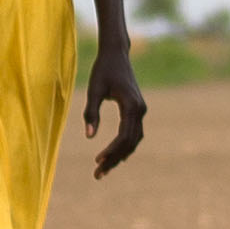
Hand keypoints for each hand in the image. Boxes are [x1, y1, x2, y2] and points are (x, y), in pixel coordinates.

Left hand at [82, 39, 148, 176]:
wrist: (116, 54)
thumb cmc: (102, 69)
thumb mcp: (93, 90)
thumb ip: (91, 113)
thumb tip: (89, 137)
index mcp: (131, 106)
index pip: (123, 136)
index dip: (111, 152)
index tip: (97, 162)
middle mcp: (140, 110)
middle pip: (130, 142)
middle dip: (114, 159)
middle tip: (98, 174)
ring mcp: (141, 110)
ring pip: (134, 140)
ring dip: (120, 155)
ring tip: (103, 169)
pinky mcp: (137, 109)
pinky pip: (134, 133)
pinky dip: (124, 146)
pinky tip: (113, 155)